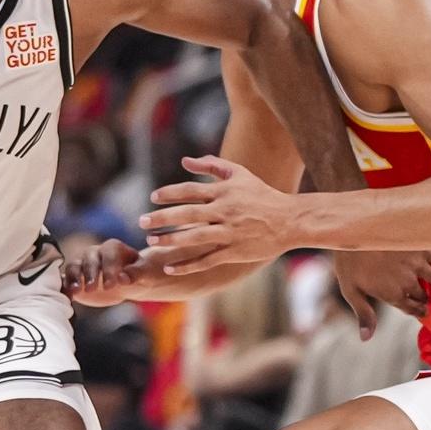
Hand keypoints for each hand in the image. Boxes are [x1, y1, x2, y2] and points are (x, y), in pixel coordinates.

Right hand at [64, 239, 142, 306]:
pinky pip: (66, 278)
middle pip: (89, 258)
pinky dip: (66, 286)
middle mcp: (96, 252)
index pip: (109, 255)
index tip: (111, 286)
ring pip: (74, 266)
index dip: (109, 269)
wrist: (128, 283)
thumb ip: (136, 274)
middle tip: (93, 289)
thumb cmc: (140, 276)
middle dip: (90, 273)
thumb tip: (123, 278)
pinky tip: (68, 296)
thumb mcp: (145, 274)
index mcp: (114, 248)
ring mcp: (83, 264)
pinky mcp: (76, 277)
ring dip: (74, 278)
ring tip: (77, 291)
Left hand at [139, 156, 296, 273]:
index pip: (191, 190)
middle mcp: (225, 212)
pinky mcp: (234, 252)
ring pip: (195, 237)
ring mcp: (230, 233)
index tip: (153, 197)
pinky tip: (170, 268)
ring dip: (171, 241)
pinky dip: (188, 265)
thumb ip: (212, 165)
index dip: (170, 193)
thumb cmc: (261, 195)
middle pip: (188, 214)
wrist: (289, 220)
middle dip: (163, 218)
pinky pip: (207, 260)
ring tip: (152, 242)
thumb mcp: (239, 174)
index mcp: (225, 192)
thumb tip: (184, 161)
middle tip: (141, 221)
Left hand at [333, 250, 430, 337]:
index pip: (411, 309)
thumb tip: (366, 338)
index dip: (417, 311)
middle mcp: (408, 282)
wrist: (356, 231)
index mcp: (392, 295)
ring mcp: (416, 265)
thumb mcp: (351, 291)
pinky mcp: (420, 248)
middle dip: (423, 298)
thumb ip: (363, 314)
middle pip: (422, 295)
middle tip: (426, 298)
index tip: (422, 313)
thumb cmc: (349, 261)